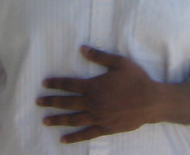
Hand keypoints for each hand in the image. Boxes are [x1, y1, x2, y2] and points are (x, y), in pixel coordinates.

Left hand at [37, 46, 163, 143]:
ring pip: (73, 119)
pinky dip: (74, 137)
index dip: (56, 84)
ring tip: (45, 120)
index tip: (44, 84)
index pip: (70, 85)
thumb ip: (100, 56)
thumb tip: (82, 49)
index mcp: (94, 86)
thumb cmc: (136, 79)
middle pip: (67, 103)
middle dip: (51, 102)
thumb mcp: (119, 63)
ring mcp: (98, 117)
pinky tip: (63, 140)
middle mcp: (93, 103)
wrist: (151, 101)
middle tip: (38, 102)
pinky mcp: (105, 128)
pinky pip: (86, 134)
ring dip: (58, 120)